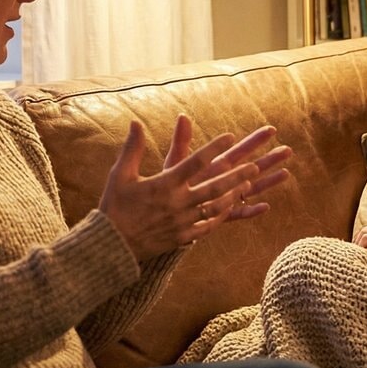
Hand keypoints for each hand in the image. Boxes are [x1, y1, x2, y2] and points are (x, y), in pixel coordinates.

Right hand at [99, 115, 292, 259]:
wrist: (111, 246)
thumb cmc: (114, 206)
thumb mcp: (120, 174)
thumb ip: (133, 148)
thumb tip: (136, 122)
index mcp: (164, 184)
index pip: (194, 161)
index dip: (214, 148)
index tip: (230, 136)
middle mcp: (178, 202)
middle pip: (215, 185)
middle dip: (237, 174)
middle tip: (255, 164)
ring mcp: (183, 221)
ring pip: (216, 206)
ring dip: (234, 194)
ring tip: (249, 184)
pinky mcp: (183, 237)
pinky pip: (208, 225)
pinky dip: (221, 215)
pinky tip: (231, 208)